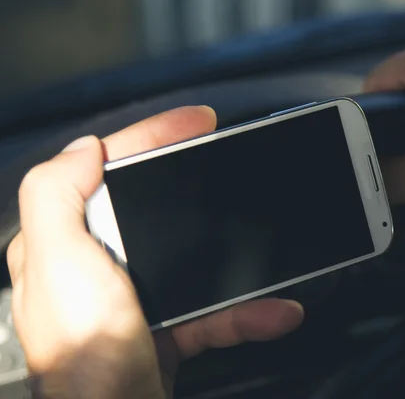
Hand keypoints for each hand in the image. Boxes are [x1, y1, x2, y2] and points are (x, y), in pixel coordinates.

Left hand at [6, 106, 303, 397]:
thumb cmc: (85, 358)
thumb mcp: (59, 265)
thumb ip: (56, 196)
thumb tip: (85, 148)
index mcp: (64, 240)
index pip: (104, 167)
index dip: (151, 134)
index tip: (196, 122)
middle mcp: (95, 264)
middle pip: (151, 201)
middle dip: (194, 181)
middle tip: (226, 158)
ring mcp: (134, 294)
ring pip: (192, 255)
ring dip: (236, 258)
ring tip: (268, 249)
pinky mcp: (164, 323)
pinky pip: (212, 306)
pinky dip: (245, 310)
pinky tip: (271, 311)